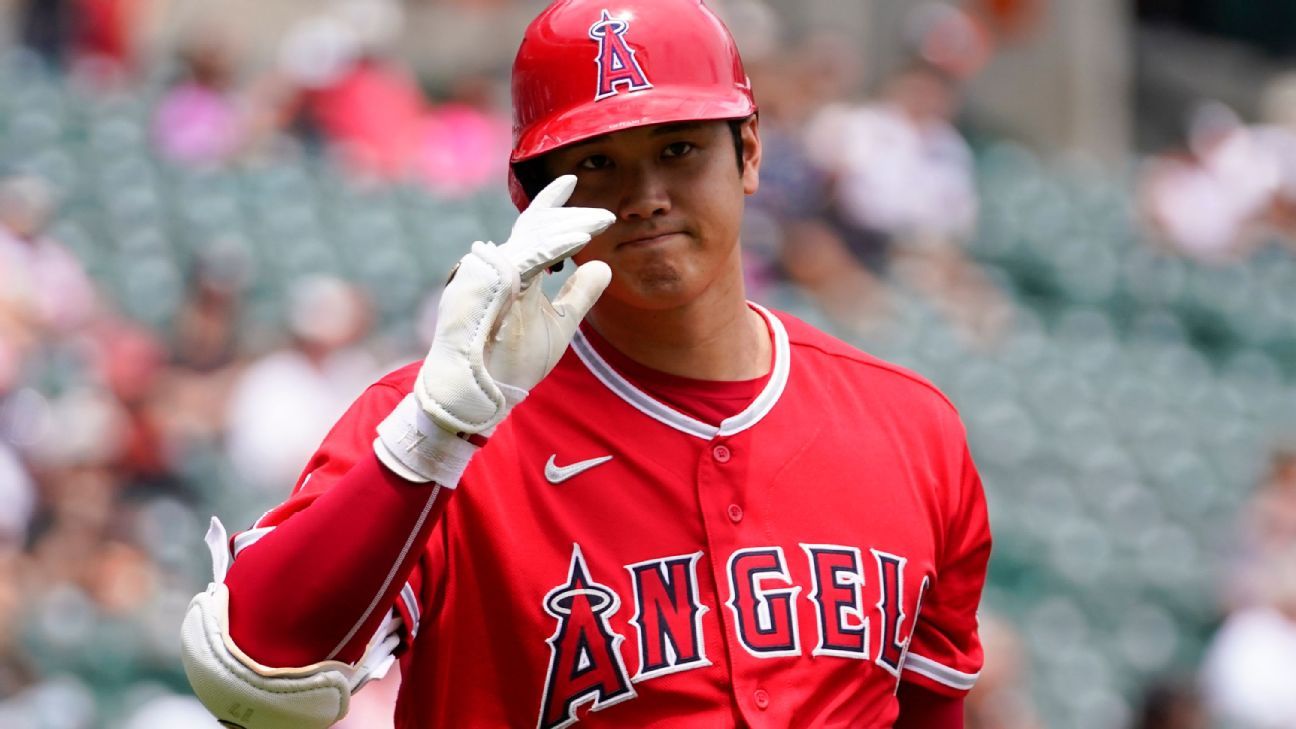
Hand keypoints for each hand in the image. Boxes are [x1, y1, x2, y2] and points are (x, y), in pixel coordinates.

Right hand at [375, 175, 613, 483]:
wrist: (480, 394)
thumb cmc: (511, 362)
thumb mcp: (560, 325)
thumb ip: (579, 295)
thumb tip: (603, 265)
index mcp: (511, 272)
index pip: (532, 229)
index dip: (550, 203)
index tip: (571, 180)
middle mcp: (496, 265)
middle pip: (535, 227)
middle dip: (570, 215)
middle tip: (604, 214)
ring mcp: (487, 271)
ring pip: (533, 238)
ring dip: (569, 228)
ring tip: (601, 222)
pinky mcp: (486, 281)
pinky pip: (527, 258)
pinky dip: (555, 246)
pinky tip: (580, 239)